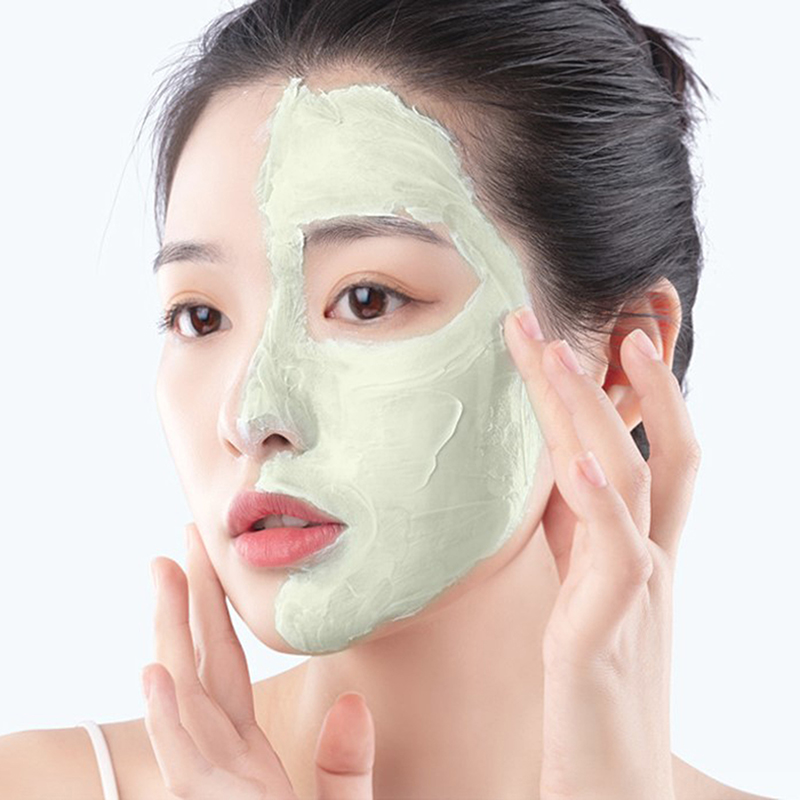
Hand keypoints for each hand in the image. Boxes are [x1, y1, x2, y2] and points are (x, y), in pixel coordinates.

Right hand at [142, 522, 375, 798]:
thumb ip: (347, 765)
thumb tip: (352, 705)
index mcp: (250, 754)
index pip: (226, 667)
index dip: (213, 611)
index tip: (212, 560)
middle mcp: (225, 762)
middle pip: (200, 668)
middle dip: (185, 603)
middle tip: (181, 542)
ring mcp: (215, 789)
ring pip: (186, 701)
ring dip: (171, 634)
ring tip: (165, 573)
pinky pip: (186, 765)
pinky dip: (168, 720)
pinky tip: (155, 672)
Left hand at [504, 307, 700, 799]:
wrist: (613, 780)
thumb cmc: (596, 681)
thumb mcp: (586, 588)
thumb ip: (580, 533)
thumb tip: (561, 476)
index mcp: (636, 546)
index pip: (627, 448)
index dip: (601, 392)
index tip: (560, 341)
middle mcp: (648, 556)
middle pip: (642, 445)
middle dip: (607, 379)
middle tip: (568, 319)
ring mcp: (637, 588)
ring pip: (629, 478)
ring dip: (594, 410)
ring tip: (562, 352)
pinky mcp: (611, 627)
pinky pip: (616, 552)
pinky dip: (599, 501)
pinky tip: (577, 459)